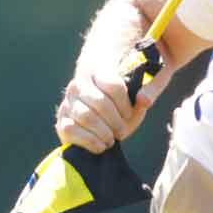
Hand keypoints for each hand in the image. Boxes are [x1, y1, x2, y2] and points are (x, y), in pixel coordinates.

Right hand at [54, 53, 172, 152]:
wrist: (98, 111)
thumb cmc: (122, 101)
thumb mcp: (140, 91)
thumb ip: (150, 90)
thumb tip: (144, 101)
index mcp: (98, 68)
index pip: (113, 85)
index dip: (125, 105)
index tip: (130, 113)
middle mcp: (78, 83)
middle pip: (100, 103)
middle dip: (116, 122)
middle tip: (122, 130)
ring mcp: (67, 102)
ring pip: (86, 117)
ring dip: (104, 133)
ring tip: (112, 138)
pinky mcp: (61, 119)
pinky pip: (70, 130)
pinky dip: (90, 142)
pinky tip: (101, 144)